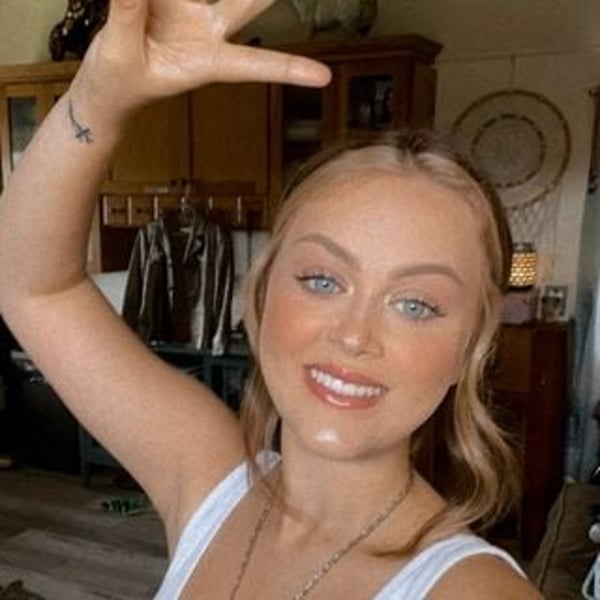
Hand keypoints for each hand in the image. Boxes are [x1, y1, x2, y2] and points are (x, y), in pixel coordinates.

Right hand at [76, 0, 330, 114]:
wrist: (107, 84)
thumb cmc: (120, 85)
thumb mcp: (120, 54)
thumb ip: (130, 13)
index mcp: (207, 63)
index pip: (254, 65)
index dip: (288, 70)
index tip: (323, 78)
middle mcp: (208, 33)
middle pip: (251, 3)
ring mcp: (192, 11)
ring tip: (185, 0)